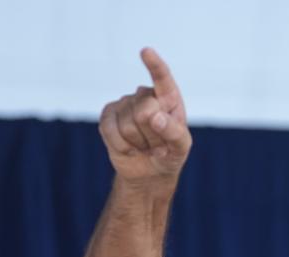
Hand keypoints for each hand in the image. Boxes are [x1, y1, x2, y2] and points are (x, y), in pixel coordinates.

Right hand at [98, 48, 191, 185]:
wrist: (149, 172)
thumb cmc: (170, 154)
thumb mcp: (180, 147)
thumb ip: (174, 132)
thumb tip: (154, 115)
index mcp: (168, 98)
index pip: (162, 79)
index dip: (154, 65)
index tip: (146, 51)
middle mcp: (145, 96)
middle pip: (145, 113)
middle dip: (153, 136)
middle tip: (158, 145)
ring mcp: (125, 104)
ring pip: (128, 126)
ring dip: (139, 144)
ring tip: (145, 146)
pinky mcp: (108, 115)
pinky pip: (110, 130)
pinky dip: (123, 146)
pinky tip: (130, 148)